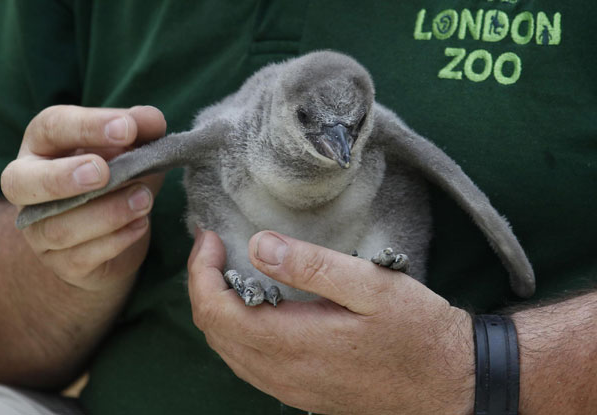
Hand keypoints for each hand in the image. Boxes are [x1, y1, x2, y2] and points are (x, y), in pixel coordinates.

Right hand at [0, 105, 166, 291]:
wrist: (117, 234)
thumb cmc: (118, 179)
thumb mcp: (131, 150)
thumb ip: (140, 132)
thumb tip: (152, 120)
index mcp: (44, 146)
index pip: (51, 127)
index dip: (87, 126)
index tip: (127, 128)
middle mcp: (29, 187)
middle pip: (23, 181)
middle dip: (63, 176)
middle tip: (104, 172)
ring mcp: (40, 230)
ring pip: (58, 227)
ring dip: (106, 212)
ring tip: (144, 199)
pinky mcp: (62, 263)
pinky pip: (81, 257)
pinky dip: (116, 240)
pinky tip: (141, 225)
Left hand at [189, 229, 474, 414]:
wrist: (448, 385)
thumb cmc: (417, 332)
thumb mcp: (372, 286)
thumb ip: (313, 266)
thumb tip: (258, 245)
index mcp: (295, 343)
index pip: (217, 312)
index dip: (201, 272)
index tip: (208, 238)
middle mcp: (283, 373)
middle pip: (214, 332)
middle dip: (202, 285)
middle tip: (212, 248)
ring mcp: (290, 388)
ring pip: (227, 351)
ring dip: (216, 309)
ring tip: (225, 271)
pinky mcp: (301, 393)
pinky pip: (248, 365)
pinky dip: (235, 331)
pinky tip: (252, 307)